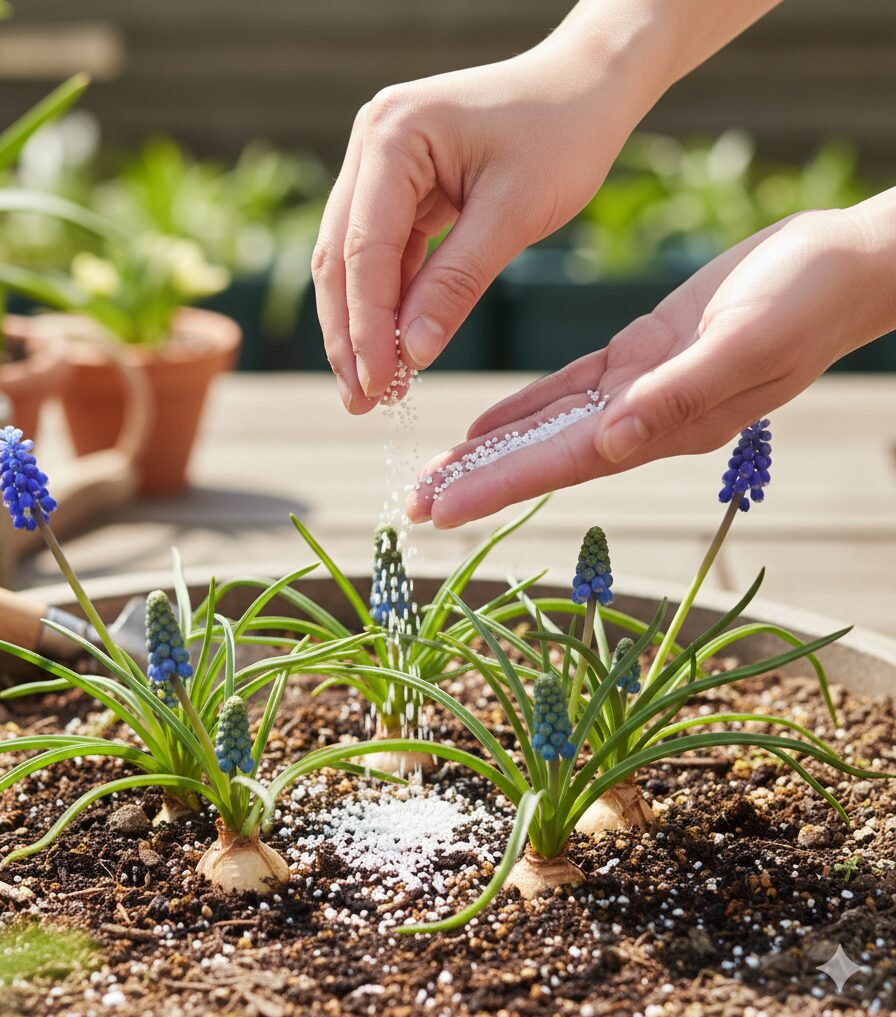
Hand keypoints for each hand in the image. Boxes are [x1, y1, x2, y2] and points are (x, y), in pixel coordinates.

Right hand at [311, 36, 659, 412]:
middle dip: (350, 336)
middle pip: (341, 258)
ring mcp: (379, 165)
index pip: (365, 249)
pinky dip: (387, 304)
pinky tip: (395, 350)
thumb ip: (457, 284)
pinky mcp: (397, 187)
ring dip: (361, 327)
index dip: (368, 326)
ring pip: (354, 263)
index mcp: (393, 135)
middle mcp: (371, 144)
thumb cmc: (562, 135)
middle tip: (361, 402)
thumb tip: (412, 354)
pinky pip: (382, 255)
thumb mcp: (514, 214)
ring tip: (372, 390)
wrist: (587, 87)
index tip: (378, 386)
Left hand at [408, 205, 895, 527]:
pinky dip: (523, 408)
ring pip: (545, 428)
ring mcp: (637, 390)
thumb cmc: (808, 301)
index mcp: (661, 425)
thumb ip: (680, 395)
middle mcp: (640, 419)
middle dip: (476, 483)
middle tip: (414, 505)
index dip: (496, 488)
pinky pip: (565, 390)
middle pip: (540, 458)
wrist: (842, 267)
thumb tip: (610, 441)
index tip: (439, 510)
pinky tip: (485, 425)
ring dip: (488, 452)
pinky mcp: (638, 355)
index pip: (559, 465)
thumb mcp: (746, 343)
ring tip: (435, 472)